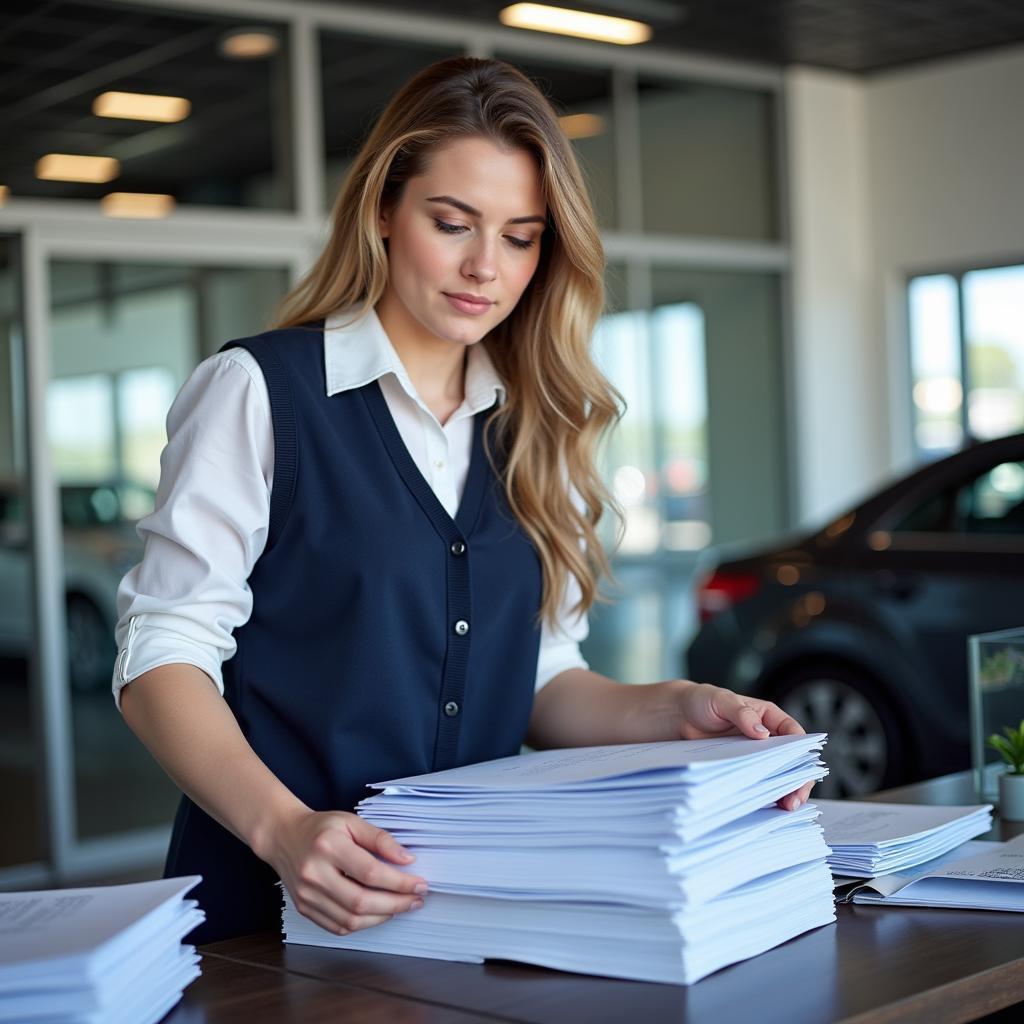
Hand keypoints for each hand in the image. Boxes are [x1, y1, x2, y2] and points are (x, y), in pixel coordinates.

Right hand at [261, 807, 427, 935]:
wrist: (284, 836)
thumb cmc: (320, 828)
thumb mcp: (351, 821)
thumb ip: (380, 839)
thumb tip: (407, 859)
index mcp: (328, 846)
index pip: (370, 872)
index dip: (399, 882)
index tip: (420, 884)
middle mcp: (314, 874)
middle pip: (361, 901)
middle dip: (396, 904)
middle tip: (416, 899)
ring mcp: (307, 896)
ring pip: (350, 920)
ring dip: (382, 917)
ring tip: (401, 907)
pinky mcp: (305, 909)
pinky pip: (338, 926)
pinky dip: (362, 924)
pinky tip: (377, 914)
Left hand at [675, 681, 814, 810]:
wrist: (677, 716)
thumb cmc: (701, 701)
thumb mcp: (722, 699)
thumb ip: (742, 713)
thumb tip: (762, 733)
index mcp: (768, 717)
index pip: (795, 735)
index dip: (803, 753)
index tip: (802, 771)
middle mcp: (766, 738)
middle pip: (792, 761)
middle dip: (797, 781)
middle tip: (794, 800)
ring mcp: (754, 756)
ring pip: (777, 776)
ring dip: (783, 792)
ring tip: (784, 808)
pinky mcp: (741, 769)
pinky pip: (757, 784)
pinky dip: (763, 795)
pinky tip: (764, 806)